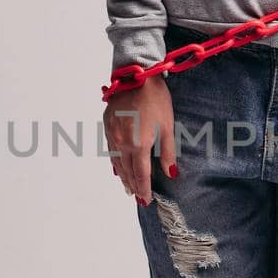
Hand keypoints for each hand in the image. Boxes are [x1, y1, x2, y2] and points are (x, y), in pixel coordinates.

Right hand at [104, 75, 176, 205]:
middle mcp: (122, 142)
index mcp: (139, 144)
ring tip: (127, 187)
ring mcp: (112, 134)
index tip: (146, 200)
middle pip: (127, 171)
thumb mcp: (168, 125)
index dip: (144, 189)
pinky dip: (114, 162)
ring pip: (116, 162)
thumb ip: (167, 152)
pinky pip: (109, 150)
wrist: (136, 76)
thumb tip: (170, 173)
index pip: (141, 174)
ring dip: (122, 177)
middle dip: (133, 186)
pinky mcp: (106, 125)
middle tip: (137, 198)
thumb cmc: (155, 99)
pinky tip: (116, 168)